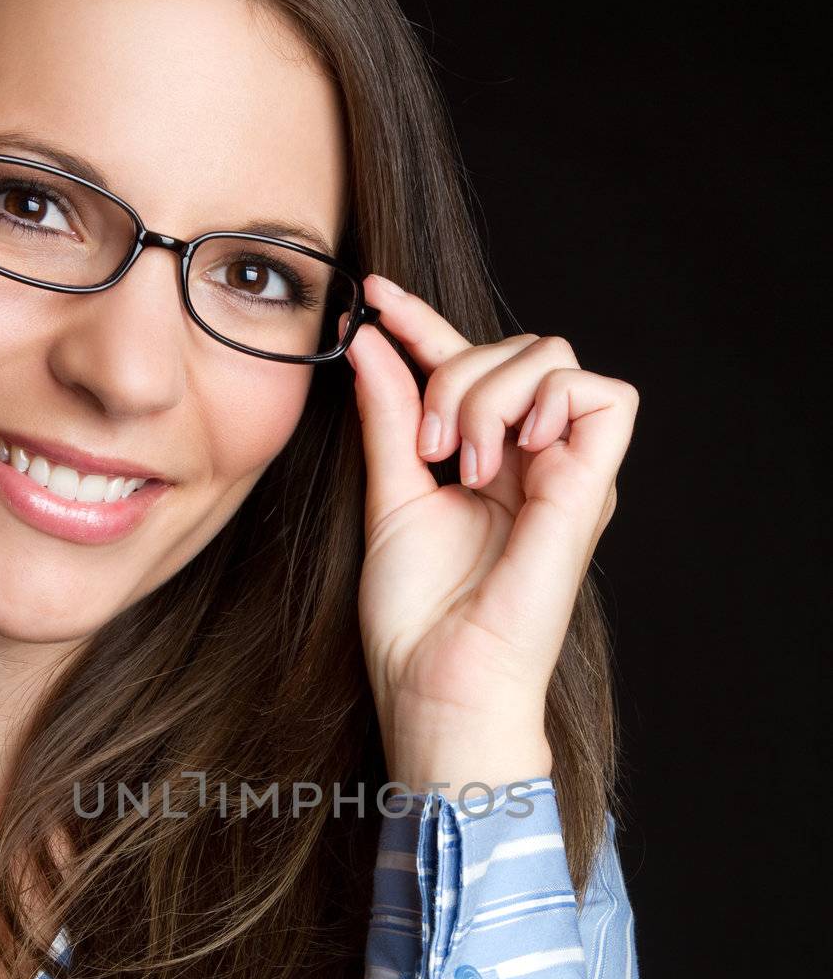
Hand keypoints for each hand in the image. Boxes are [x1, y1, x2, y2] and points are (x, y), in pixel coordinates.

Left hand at [340, 276, 638, 801]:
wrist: (437, 681)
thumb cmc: (415, 616)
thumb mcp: (391, 495)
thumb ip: (390, 416)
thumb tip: (374, 340)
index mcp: (487, 462)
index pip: (466, 363)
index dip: (423, 322)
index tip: (373, 297)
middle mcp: (533, 461)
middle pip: (515, 347)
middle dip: (454, 372)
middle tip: (423, 447)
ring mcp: (567, 473)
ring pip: (553, 357)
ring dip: (489, 390)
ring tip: (459, 460)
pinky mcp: (592, 489)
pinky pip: (605, 396)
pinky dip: (554, 399)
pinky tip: (511, 448)